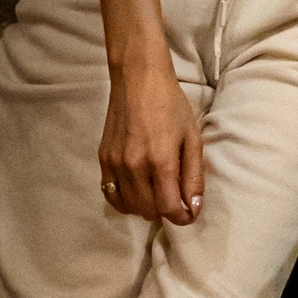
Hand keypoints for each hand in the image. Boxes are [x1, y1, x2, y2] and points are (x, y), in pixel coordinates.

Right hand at [99, 60, 204, 224]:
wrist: (138, 80)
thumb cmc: (171, 105)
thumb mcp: (192, 137)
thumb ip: (194, 176)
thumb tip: (194, 209)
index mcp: (160, 161)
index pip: (168, 208)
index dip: (182, 217)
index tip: (189, 213)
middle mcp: (134, 167)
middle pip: (148, 211)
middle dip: (165, 211)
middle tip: (174, 198)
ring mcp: (115, 164)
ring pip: (129, 207)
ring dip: (145, 207)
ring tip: (157, 193)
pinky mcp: (103, 159)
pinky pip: (110, 195)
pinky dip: (125, 200)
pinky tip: (137, 191)